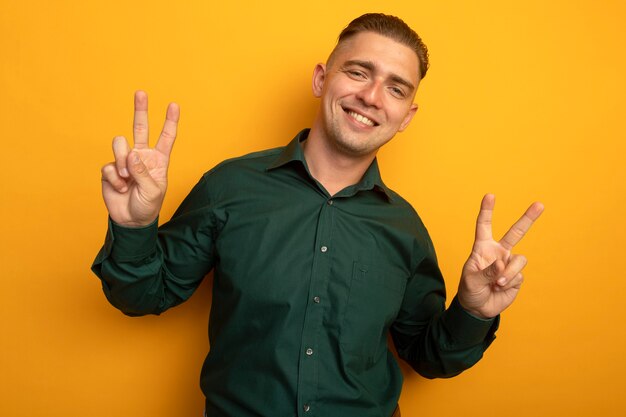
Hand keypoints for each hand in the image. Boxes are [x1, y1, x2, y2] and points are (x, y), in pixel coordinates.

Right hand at [100, 91, 179, 226]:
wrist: (131, 219)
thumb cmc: (148, 206)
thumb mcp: (153, 191)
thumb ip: (143, 172)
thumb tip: (131, 153)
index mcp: (158, 160)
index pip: (166, 137)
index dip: (170, 122)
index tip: (174, 105)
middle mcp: (141, 156)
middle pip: (140, 128)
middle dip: (140, 110)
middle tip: (141, 92)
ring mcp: (125, 161)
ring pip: (120, 144)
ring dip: (123, 162)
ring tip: (127, 180)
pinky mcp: (111, 169)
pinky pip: (110, 166)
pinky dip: (115, 179)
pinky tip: (120, 188)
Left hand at [457, 194, 543, 318]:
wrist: (478, 308)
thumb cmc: (470, 290)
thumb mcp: (471, 280)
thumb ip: (487, 271)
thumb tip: (502, 263)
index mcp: (482, 248)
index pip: (484, 226)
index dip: (487, 211)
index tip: (490, 195)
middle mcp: (499, 252)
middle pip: (516, 232)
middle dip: (528, 219)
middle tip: (540, 204)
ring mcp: (509, 264)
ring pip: (519, 260)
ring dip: (508, 273)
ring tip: (496, 283)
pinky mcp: (517, 277)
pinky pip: (518, 276)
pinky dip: (509, 283)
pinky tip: (500, 288)